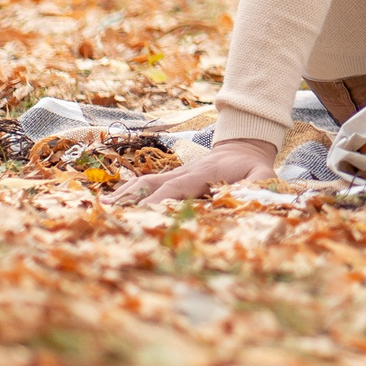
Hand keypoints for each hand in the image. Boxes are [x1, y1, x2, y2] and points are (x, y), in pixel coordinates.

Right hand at [111, 137, 275, 206]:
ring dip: (123, 196)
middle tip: (110, 218)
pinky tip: (109, 205)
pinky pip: (144, 185)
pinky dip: (126, 194)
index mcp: (202, 174)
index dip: (158, 200)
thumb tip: (254, 197)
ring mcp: (174, 174)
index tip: (143, 215)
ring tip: (101, 212)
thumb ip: (260, 185)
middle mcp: (183, 172)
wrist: (243, 146)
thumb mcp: (263, 174)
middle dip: (131, 200)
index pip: (176, 188)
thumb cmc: (252, 166)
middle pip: (151, 184)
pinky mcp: (170, 179)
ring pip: (143, 182)